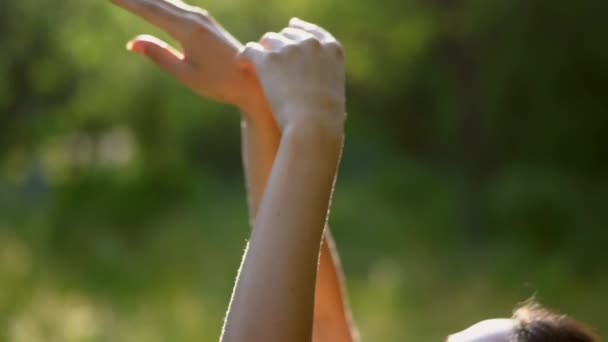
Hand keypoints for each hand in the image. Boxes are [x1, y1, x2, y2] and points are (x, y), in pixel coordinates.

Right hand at [110, 0, 262, 109]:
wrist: (253, 81)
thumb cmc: (219, 83)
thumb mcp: (186, 74)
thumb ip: (159, 55)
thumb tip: (132, 41)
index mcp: (188, 29)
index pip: (149, 10)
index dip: (126, 1)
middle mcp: (195, 17)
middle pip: (156, 0)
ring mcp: (202, 17)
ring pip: (166, 1)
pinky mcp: (205, 22)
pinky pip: (176, 5)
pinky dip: (159, 2)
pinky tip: (151, 2)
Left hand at [239, 18, 345, 132]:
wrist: (313, 126)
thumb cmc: (325, 121)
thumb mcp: (333, 95)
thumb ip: (323, 81)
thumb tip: (313, 85)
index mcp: (332, 50)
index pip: (314, 33)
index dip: (301, 29)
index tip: (292, 26)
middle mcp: (311, 44)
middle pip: (289, 34)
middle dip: (280, 43)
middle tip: (269, 53)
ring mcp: (290, 49)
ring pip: (269, 40)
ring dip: (263, 49)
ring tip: (254, 60)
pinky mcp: (269, 59)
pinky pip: (251, 50)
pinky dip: (245, 56)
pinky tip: (241, 62)